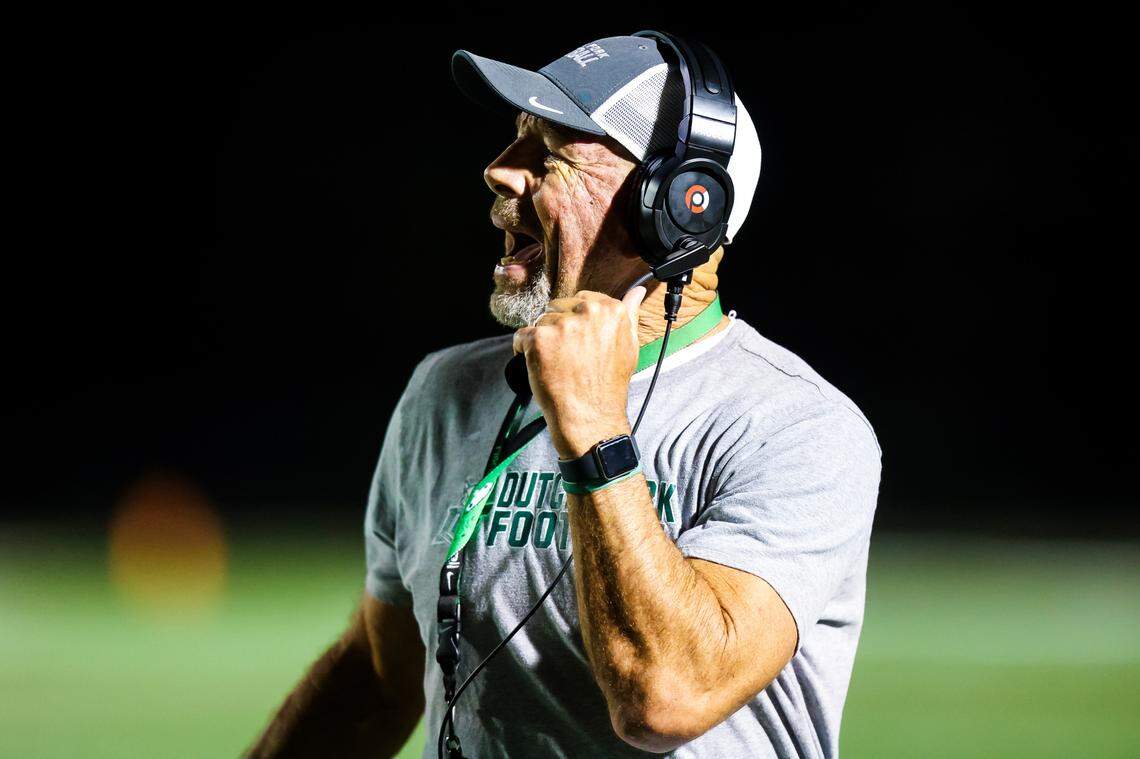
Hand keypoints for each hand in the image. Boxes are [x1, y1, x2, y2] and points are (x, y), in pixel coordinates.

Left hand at [513, 287, 646, 458]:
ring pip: (540, 321)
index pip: (581, 299)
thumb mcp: (629, 346)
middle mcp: (588, 312)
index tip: (579, 342)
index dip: (576, 321)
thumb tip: (637, 291)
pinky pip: (521, 336)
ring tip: (557, 364)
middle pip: (558, 307)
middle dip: (558, 329)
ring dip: (543, 340)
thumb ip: (629, 314)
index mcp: (611, 310)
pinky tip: (539, 366)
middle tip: (568, 357)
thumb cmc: (608, 386)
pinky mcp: (539, 339)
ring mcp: (562, 325)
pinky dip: (523, 350)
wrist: (591, 417)